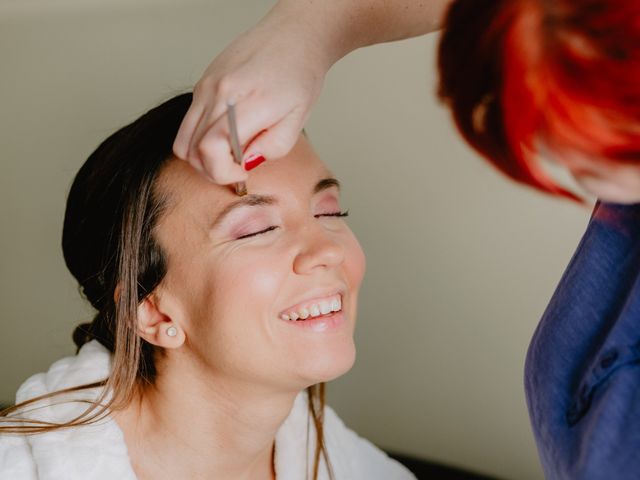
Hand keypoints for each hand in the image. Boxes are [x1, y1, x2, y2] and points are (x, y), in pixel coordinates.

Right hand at [173, 10, 330, 184]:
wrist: (293, 36)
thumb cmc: (300, 74)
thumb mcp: (298, 120)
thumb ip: (271, 147)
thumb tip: (245, 162)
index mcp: (249, 101)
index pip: (211, 149)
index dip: (222, 172)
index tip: (242, 173)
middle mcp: (220, 92)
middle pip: (192, 150)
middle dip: (213, 170)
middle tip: (237, 169)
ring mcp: (206, 86)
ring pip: (182, 140)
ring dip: (202, 157)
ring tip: (229, 155)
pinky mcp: (202, 83)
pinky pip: (188, 123)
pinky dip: (199, 139)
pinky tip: (224, 136)